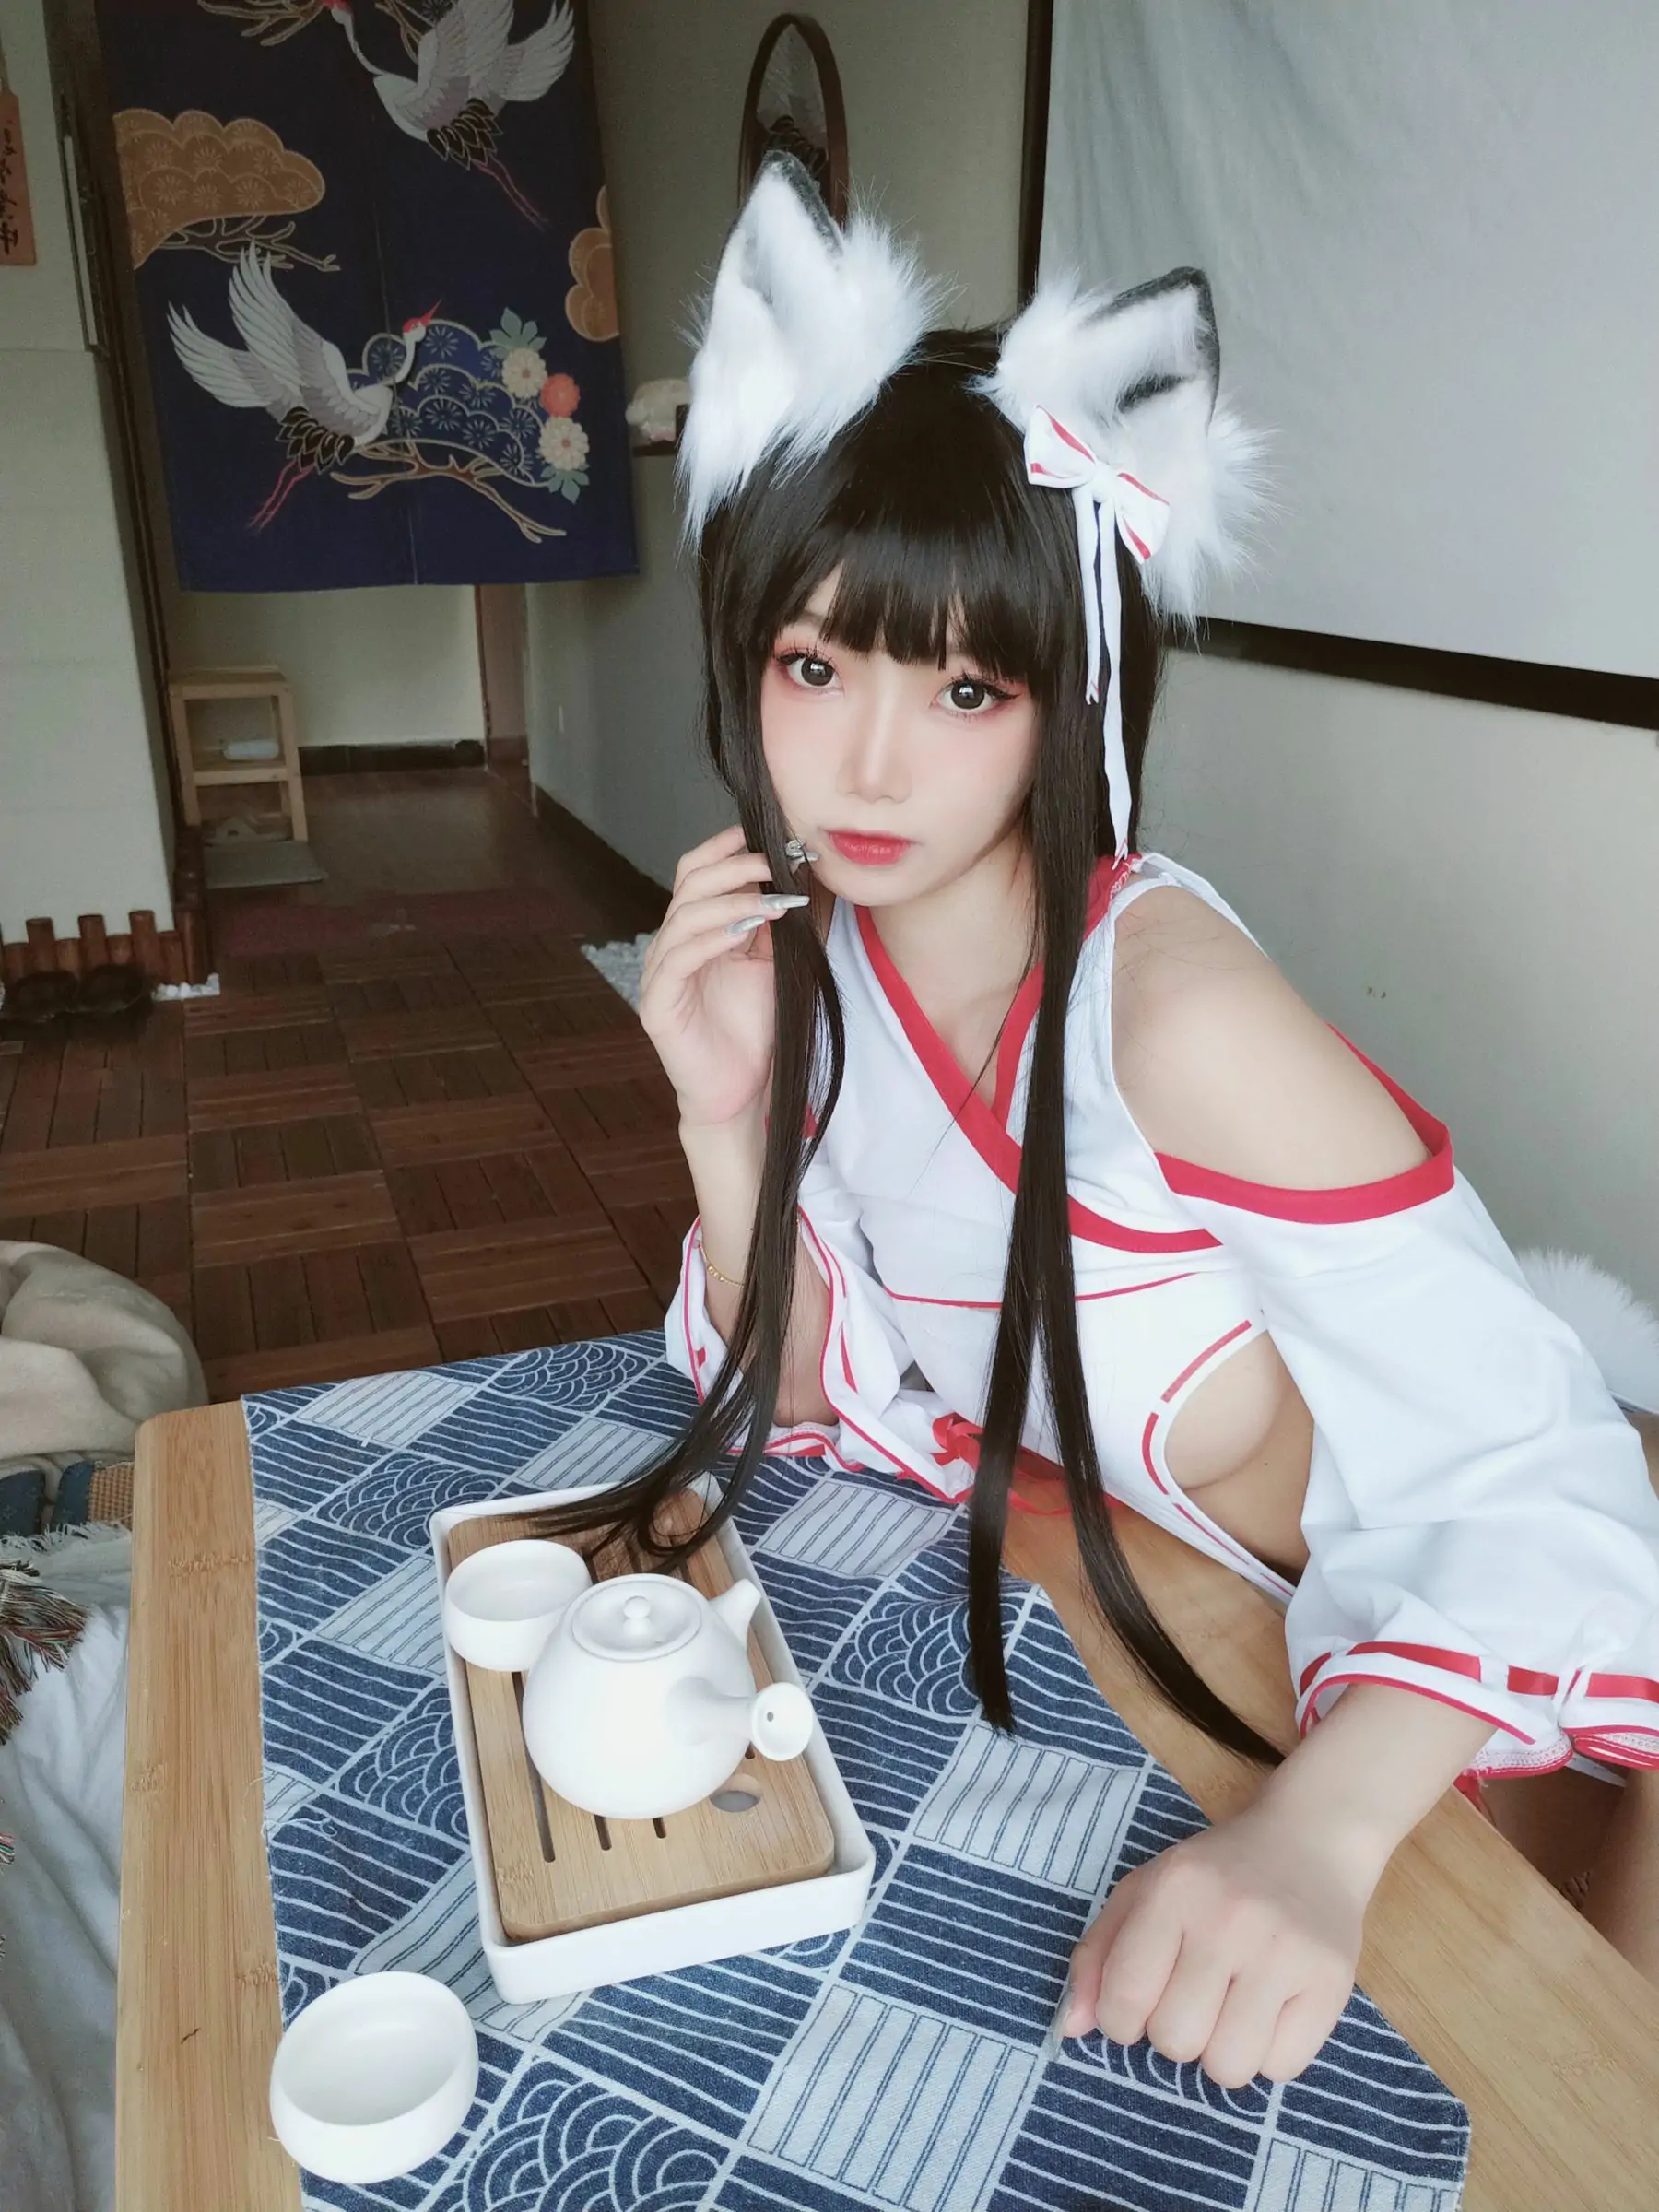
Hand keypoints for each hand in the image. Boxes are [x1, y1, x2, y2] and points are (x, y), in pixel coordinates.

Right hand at [638, 825, 803, 1132]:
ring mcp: (659, 974)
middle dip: (734, 867)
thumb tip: (804, 875)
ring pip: (683, 916)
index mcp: (695, 930)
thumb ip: (778, 923)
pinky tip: (741, 934)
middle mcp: (671, 945)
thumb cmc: (754, 1030)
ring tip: (770, 900)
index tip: (769, 833)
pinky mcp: (656, 1005)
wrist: (739, 1093)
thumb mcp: (774, 964)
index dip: (725, 848)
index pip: (698, 872)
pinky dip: (710, 940)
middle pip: (689, 884)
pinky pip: (677, 960)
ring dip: (730, 901)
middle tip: (775, 863)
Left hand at [1064, 1800, 1369, 2085]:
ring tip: (1230, 2007)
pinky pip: (1281, 2069)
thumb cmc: (1215, 1874)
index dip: (1121, 2020)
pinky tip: (1270, 2010)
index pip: (1124, 2000)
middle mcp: (1229, 1920)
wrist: (1311, 1841)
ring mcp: (1284, 1953)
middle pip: (1176, 2040)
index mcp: (1172, 1891)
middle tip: (1193, 1997)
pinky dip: (1268, 2054)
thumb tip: (1071, 2027)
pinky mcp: (1331, 1983)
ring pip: (1228, 2066)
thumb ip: (1098, 1955)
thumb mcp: (1144, 1890)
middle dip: (1175, 2032)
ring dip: (1220, 2051)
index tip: (1138, 2004)